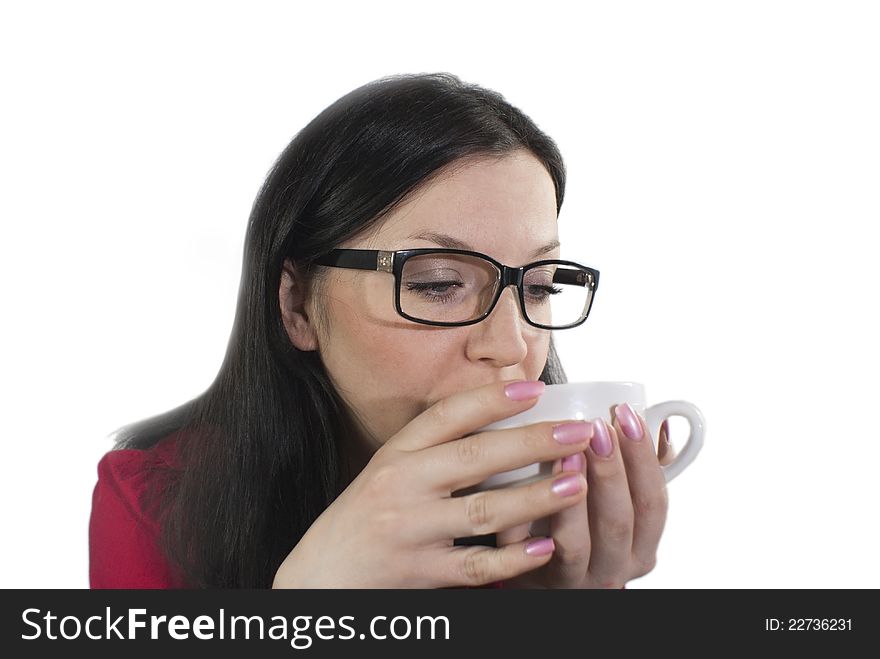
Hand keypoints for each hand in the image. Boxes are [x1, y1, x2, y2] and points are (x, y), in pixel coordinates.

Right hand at [272, 380, 590, 587]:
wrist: (318, 578)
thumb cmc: (363, 520)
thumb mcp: (386, 472)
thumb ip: (432, 450)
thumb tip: (498, 419)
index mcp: (395, 454)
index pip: (446, 415)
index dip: (492, 399)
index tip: (535, 387)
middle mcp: (400, 485)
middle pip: (475, 457)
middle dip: (532, 442)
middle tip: (579, 432)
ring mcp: (410, 530)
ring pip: (484, 511)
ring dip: (536, 497)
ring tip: (577, 483)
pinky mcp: (418, 573)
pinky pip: (476, 566)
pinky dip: (512, 559)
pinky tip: (545, 547)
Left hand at [497, 407, 675, 588]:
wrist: (537, 578)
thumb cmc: (582, 529)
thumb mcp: (615, 503)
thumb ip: (634, 469)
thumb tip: (660, 422)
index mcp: (641, 546)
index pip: (653, 502)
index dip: (644, 458)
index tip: (629, 415)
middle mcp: (615, 568)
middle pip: (619, 521)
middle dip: (612, 471)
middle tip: (598, 428)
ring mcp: (576, 579)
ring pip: (577, 543)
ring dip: (574, 497)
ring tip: (567, 452)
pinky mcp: (536, 581)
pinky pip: (529, 552)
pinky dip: (527, 520)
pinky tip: (522, 486)